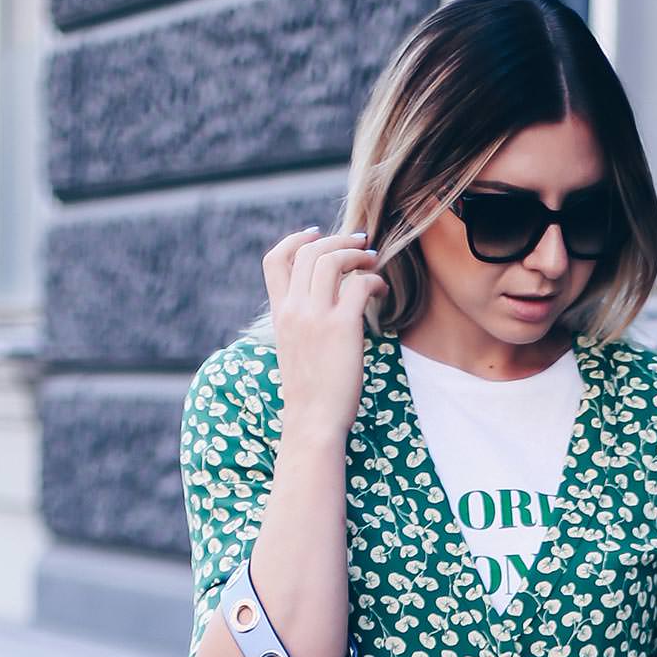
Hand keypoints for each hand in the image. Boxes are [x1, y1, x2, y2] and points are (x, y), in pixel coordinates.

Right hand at [263, 226, 383, 441]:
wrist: (313, 422)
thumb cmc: (311, 393)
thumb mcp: (296, 351)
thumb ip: (302, 323)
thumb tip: (327, 306)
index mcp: (279, 314)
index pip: (274, 260)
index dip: (296, 239)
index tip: (316, 234)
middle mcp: (293, 310)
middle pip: (309, 252)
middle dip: (337, 240)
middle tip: (361, 243)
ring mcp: (315, 317)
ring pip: (332, 261)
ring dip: (357, 254)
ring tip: (374, 260)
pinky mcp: (341, 328)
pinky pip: (359, 285)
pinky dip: (374, 280)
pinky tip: (382, 289)